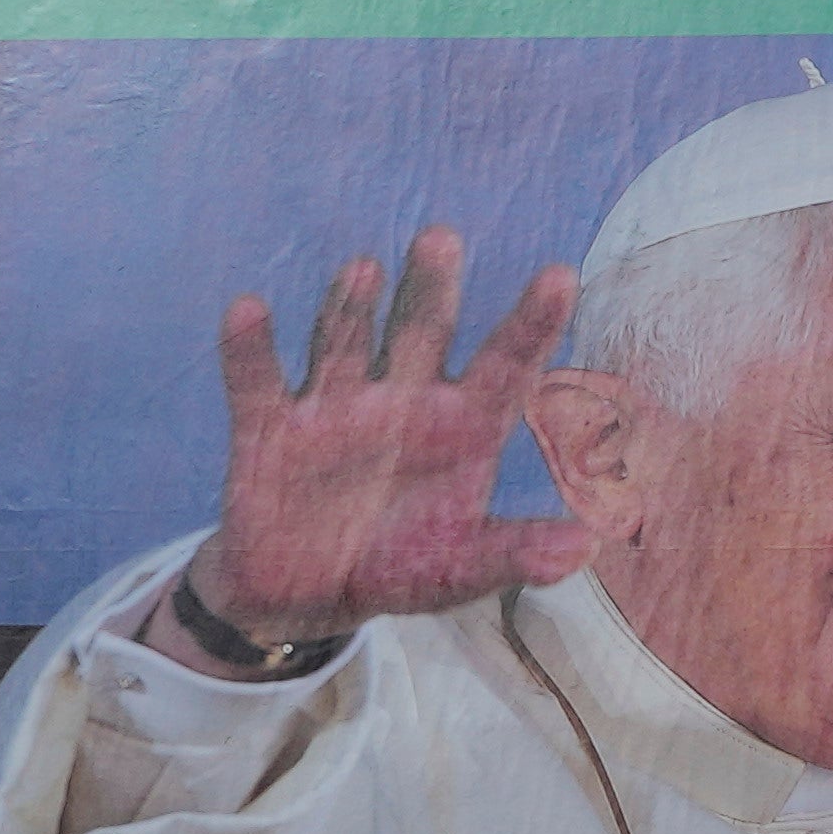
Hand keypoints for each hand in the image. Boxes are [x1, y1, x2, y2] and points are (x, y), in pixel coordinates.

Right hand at [177, 226, 594, 655]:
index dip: (531, 324)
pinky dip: (249, 350)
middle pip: (421, 332)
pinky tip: (248, 312)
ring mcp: (334, 405)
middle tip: (442, 239)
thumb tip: (584, 546)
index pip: (505, 367)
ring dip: (350, 309)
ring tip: (364, 271)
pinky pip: (258, 382)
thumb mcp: (462, 571)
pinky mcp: (269, 425)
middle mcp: (401, 400)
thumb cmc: (399, 569)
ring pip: (344, 342)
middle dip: (430, 289)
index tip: (563, 276)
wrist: (306, 594)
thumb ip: (515, 554)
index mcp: (461, 428)